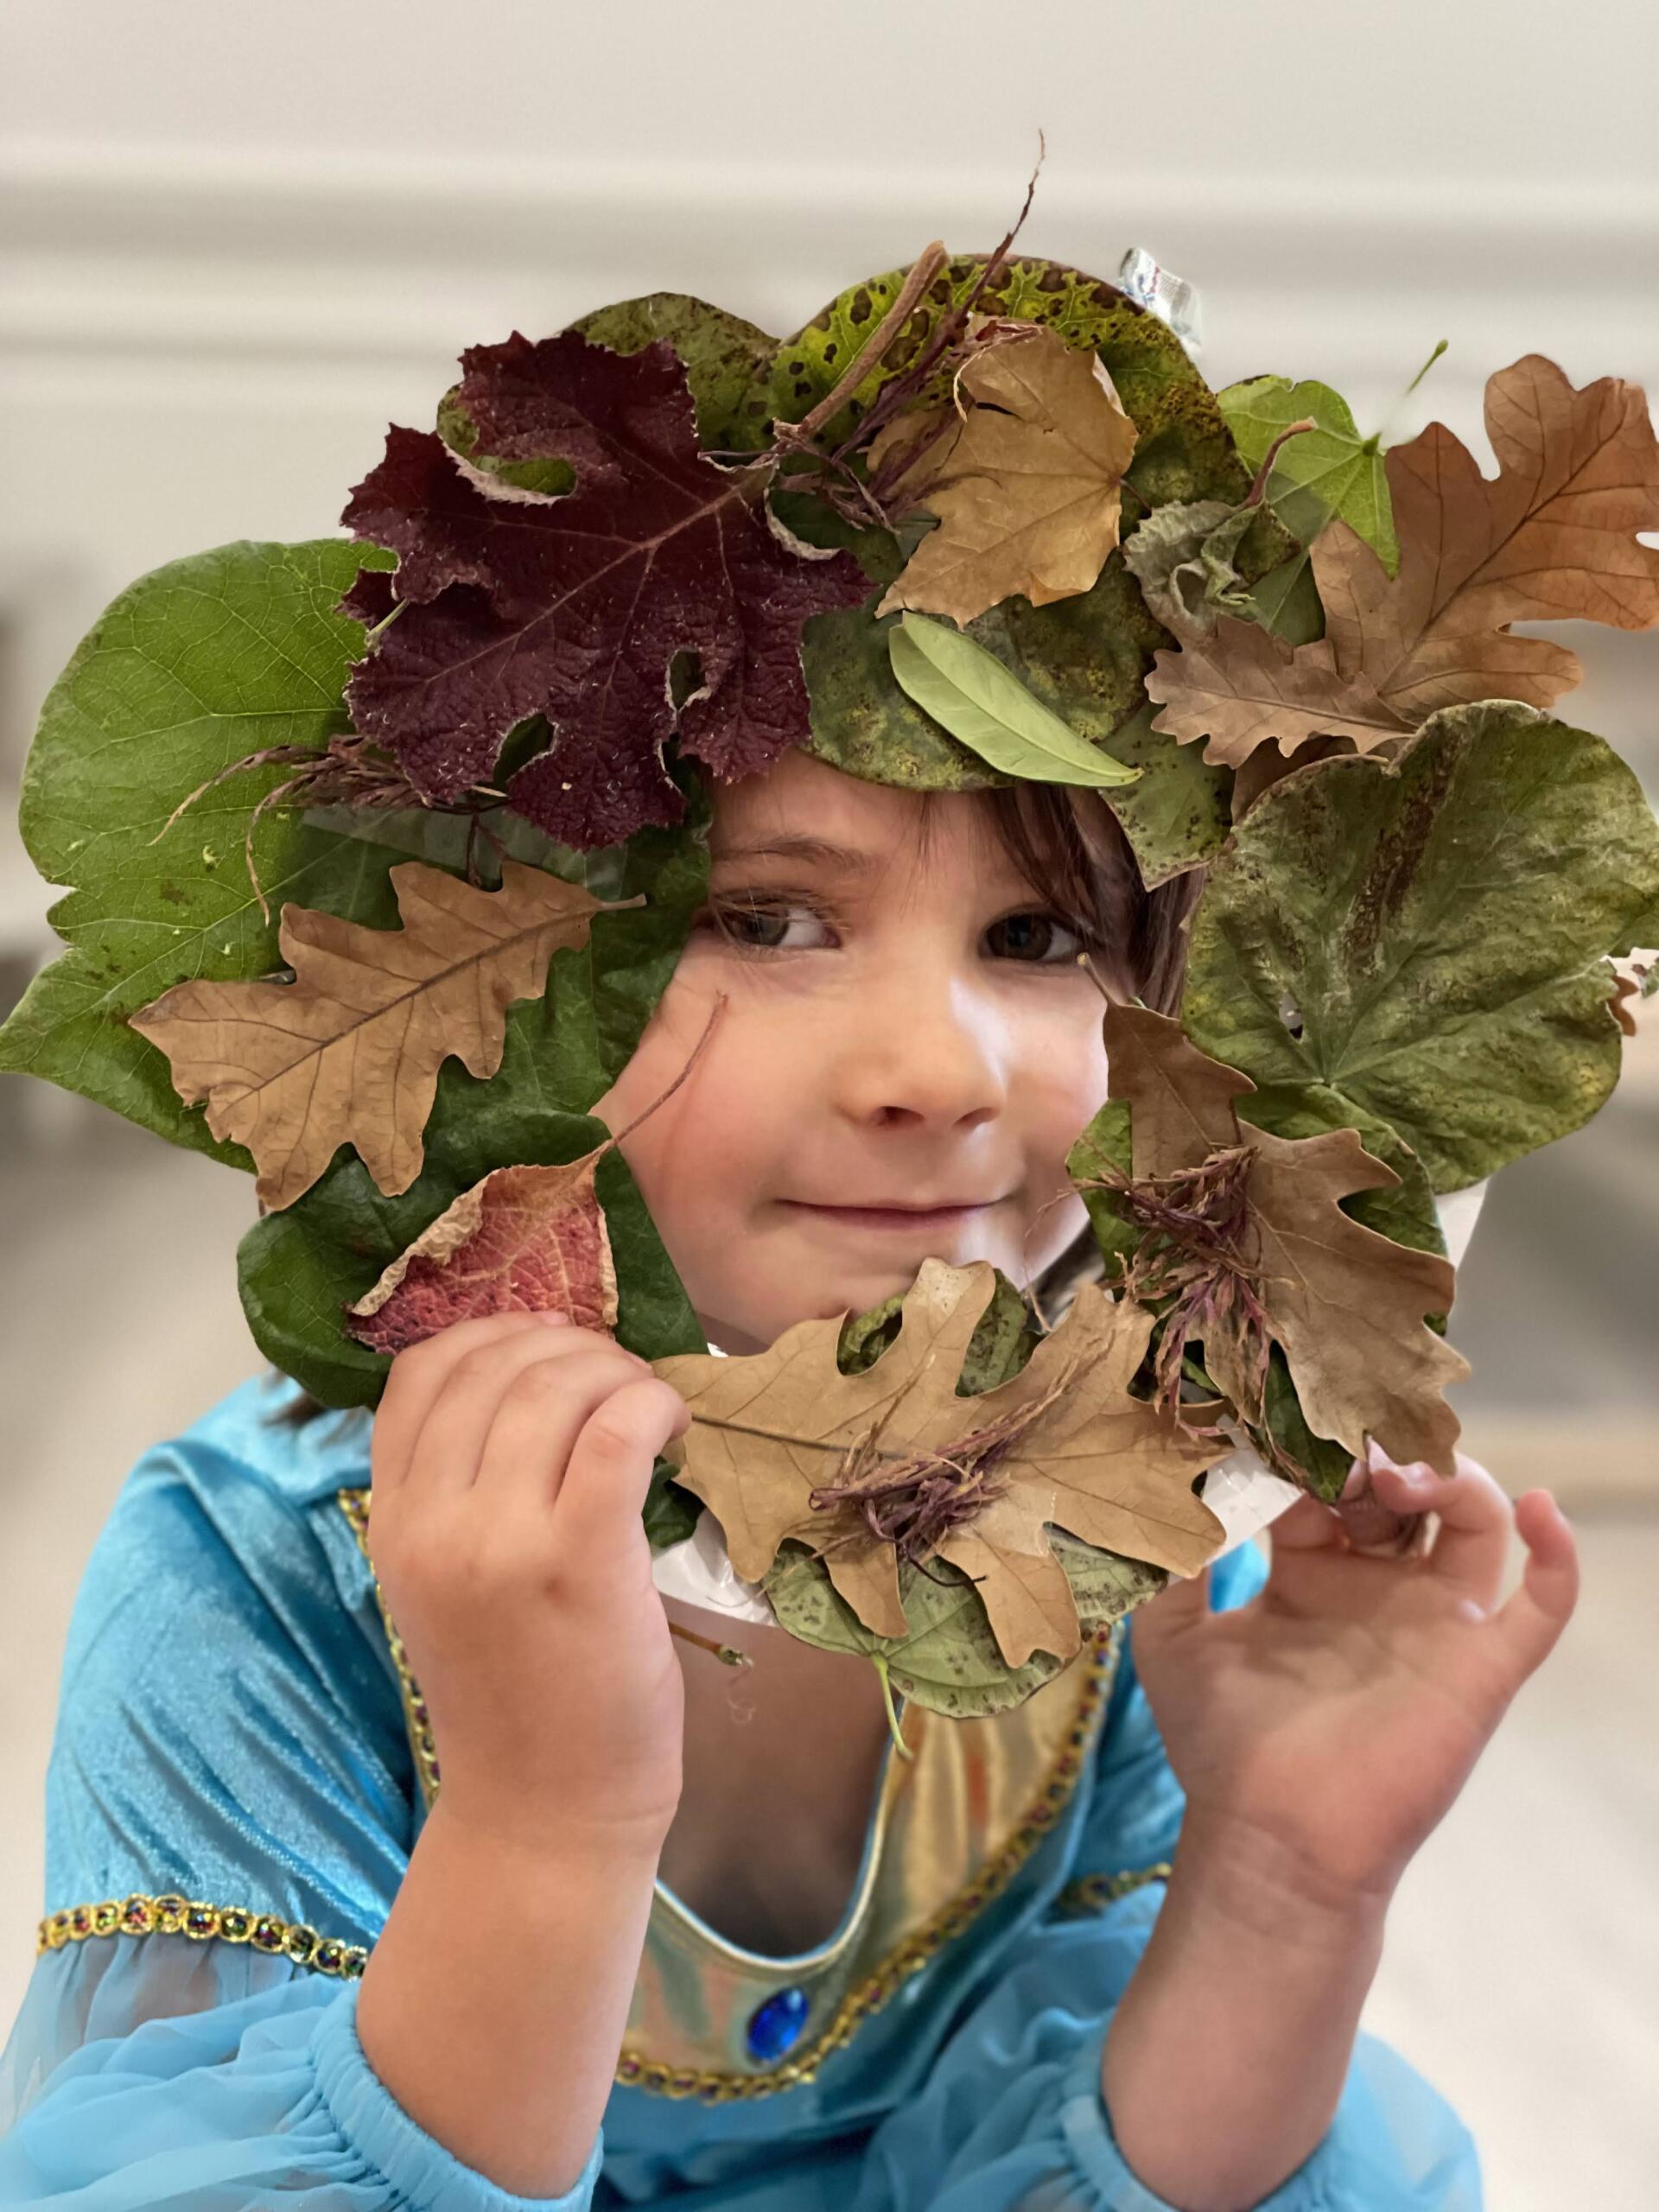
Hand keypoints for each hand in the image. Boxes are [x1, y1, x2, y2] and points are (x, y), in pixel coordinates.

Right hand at [367, 1311, 690, 1857]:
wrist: (543, 1817)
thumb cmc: (513, 1700)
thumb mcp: (443, 1587)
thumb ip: (456, 1495)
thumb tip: (531, 1385)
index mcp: (392, 1523)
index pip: (420, 1374)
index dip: (492, 1335)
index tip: (551, 1348)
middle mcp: (433, 1523)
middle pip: (494, 1366)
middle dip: (568, 1346)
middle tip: (615, 1375)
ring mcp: (501, 1541)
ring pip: (557, 1387)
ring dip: (617, 1371)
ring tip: (648, 1401)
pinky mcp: (580, 1561)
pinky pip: (617, 1430)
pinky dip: (653, 1403)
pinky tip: (674, 1422)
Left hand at [1128, 1446, 1578, 1908]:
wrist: (1271, 1841)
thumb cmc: (1221, 1746)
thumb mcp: (1172, 1637)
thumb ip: (1169, 1561)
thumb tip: (1162, 1486)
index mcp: (1309, 1572)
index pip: (1322, 1481)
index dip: (1302, 1452)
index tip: (1273, 1431)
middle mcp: (1377, 1586)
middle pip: (1402, 1485)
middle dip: (1374, 1453)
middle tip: (1337, 1448)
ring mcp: (1434, 1622)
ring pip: (1475, 1518)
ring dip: (1450, 1477)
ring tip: (1399, 1476)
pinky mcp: (1482, 1667)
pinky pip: (1543, 1603)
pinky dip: (1557, 1552)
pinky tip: (1538, 1506)